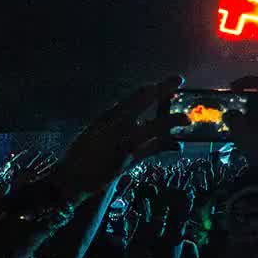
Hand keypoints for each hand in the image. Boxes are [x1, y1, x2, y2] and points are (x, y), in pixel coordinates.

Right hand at [49, 77, 186, 203]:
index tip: (161, 82)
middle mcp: (114, 127)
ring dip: (170, 121)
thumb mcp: (94, 132)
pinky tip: (177, 145)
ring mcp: (122, 143)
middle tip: (178, 79)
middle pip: (141, 103)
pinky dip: (165, 147)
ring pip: (151, 128)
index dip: (148, 89)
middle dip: (161, 91)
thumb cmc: (81, 155)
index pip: (130, 98)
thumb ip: (112, 121)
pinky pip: (151, 151)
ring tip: (187, 118)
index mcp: (105, 119)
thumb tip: (126, 110)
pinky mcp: (128, 160)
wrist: (70, 178)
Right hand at [224, 75, 257, 169]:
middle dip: (251, 92)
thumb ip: (232, 115)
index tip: (234, 87)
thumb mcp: (238, 126)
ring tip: (242, 111)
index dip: (246, 81)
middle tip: (238, 96)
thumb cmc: (256, 143)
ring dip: (256, 104)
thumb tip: (231, 114)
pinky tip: (251, 123)